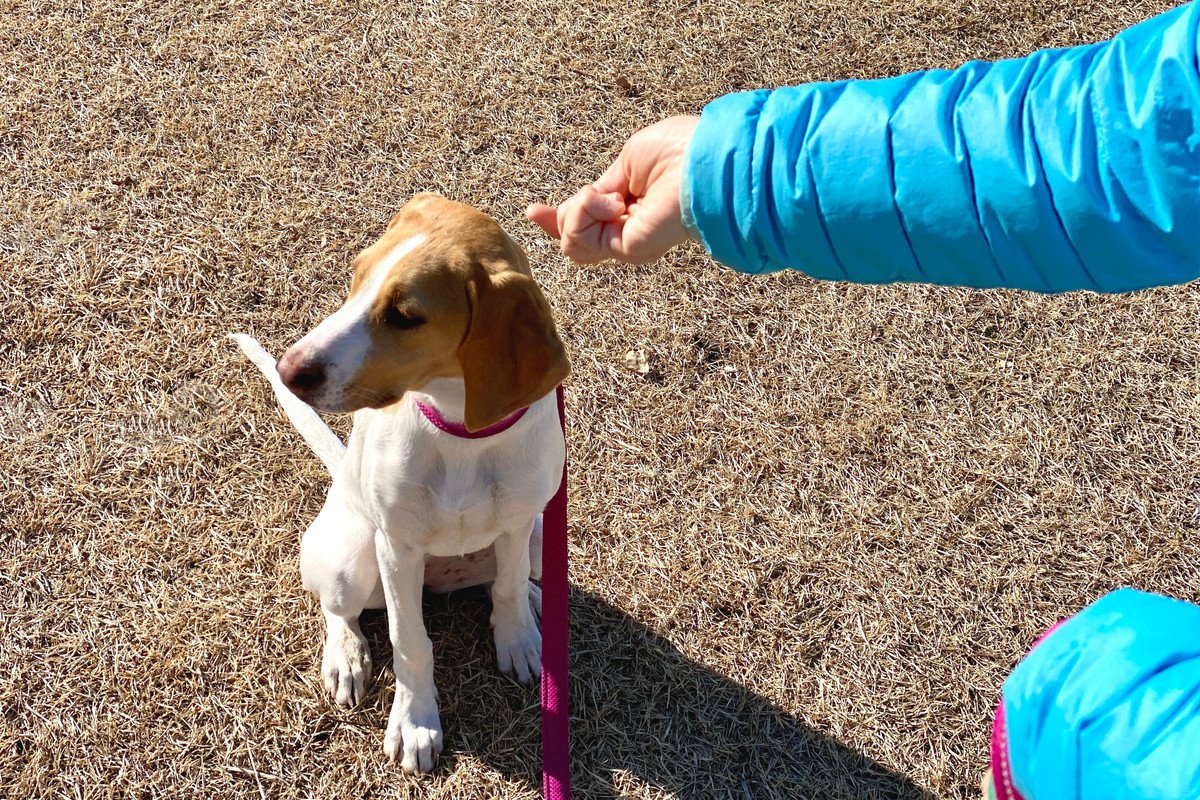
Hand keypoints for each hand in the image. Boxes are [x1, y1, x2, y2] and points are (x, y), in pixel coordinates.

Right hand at [527, 115, 698, 263]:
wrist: (702, 165)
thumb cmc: (676, 152)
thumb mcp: (626, 163)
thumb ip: (601, 190)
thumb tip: (586, 201)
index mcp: (630, 206)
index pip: (586, 221)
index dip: (559, 217)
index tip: (532, 211)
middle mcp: (627, 228)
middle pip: (573, 236)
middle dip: (559, 219)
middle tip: (558, 205)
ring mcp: (625, 242)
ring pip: (571, 237)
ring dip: (578, 209)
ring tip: (610, 197)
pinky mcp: (624, 249)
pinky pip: (577, 236)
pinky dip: (583, 212)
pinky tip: (612, 202)